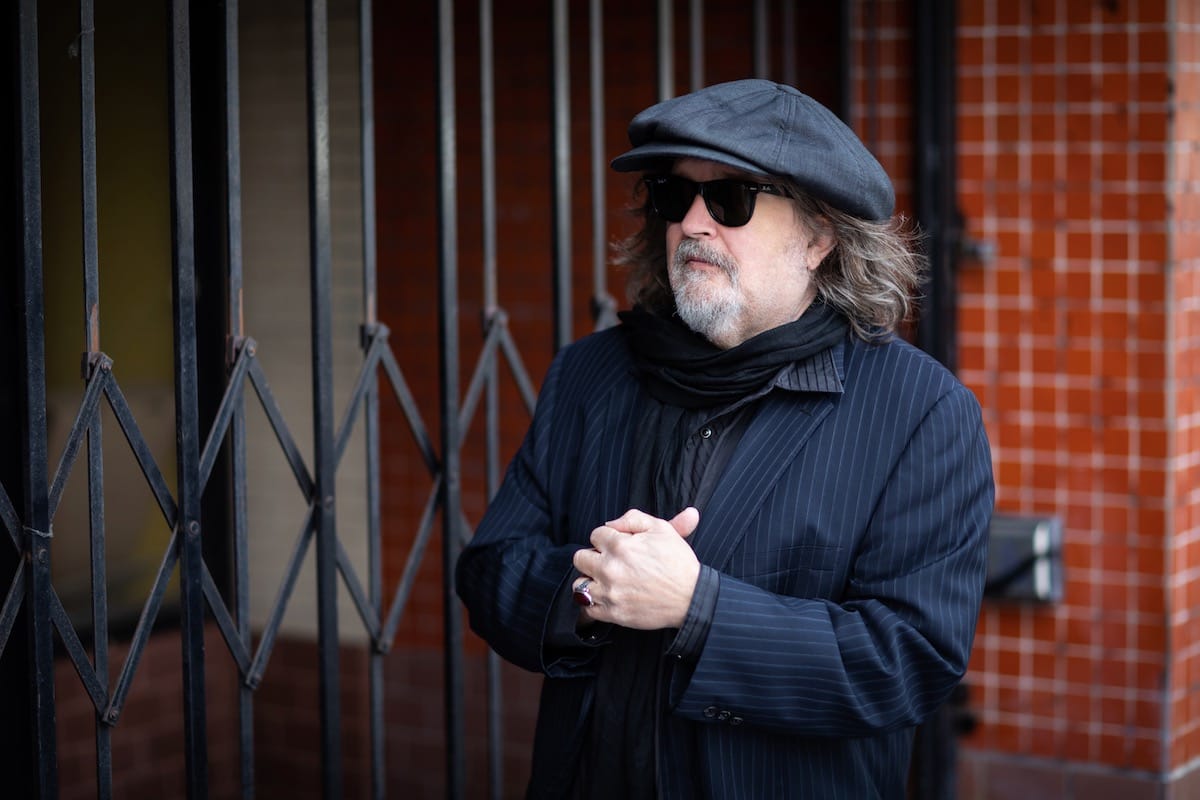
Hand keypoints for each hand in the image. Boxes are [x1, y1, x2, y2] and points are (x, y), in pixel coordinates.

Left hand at [572, 507, 700, 629]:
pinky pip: (588, 609)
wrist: (692, 598)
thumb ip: (634, 518)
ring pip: (579, 584)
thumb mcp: (662, 529)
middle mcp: (610, 569)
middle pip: (580, 558)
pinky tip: (608, 597)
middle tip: (608, 562)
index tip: (617, 545)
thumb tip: (611, 523)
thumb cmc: (678, 563)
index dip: (606, 538)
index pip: (595, 534)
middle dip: (593, 557)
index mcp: (620, 546)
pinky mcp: (613, 613)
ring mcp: (610, 593)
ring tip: (605, 581)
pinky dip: (594, 604)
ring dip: (590, 581)